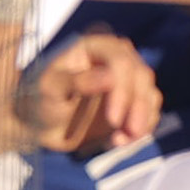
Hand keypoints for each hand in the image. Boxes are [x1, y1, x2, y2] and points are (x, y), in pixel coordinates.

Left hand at [23, 31, 160, 154]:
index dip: (123, 90)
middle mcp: (115, 59)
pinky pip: (149, 113)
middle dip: (138, 107)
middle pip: (141, 76)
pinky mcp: (130, 105)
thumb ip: (76, 81)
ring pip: (150, 94)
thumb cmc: (39, 100)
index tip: (113, 119)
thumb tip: (109, 77)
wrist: (39, 125)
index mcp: (95, 48)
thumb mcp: (49, 90)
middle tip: (127, 133)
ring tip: (122, 141)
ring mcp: (125, 82)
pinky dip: (142, 129)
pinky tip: (119, 142)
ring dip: (143, 120)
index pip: (122, 61)